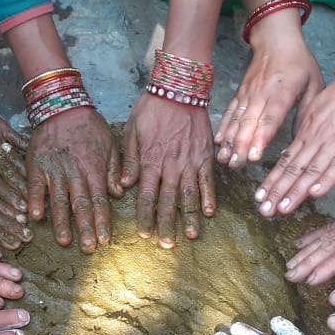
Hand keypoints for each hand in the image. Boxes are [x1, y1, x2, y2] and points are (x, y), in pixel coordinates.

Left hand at [0, 84, 27, 210]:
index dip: (3, 201)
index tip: (15, 213)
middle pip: (5, 177)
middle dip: (18, 196)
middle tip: (29, 211)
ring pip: (14, 161)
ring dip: (25, 179)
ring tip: (36, 194)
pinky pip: (17, 140)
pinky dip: (28, 153)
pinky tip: (36, 164)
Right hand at [26, 107, 121, 252]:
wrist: (62, 105)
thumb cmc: (89, 126)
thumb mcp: (110, 144)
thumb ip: (114, 170)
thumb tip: (118, 194)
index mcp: (94, 169)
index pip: (100, 200)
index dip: (102, 222)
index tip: (104, 240)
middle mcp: (75, 172)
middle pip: (81, 204)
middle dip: (85, 228)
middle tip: (88, 248)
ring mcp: (54, 169)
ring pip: (59, 199)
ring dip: (61, 222)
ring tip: (65, 241)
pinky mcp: (37, 165)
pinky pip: (34, 186)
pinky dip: (35, 201)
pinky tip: (35, 218)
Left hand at [121, 95, 214, 247]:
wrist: (179, 89)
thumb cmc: (152, 109)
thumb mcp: (132, 131)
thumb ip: (130, 160)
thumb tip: (125, 186)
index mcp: (151, 161)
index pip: (146, 195)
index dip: (145, 216)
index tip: (144, 233)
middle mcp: (171, 165)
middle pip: (168, 201)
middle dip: (167, 224)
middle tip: (167, 246)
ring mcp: (190, 162)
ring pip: (189, 195)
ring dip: (189, 217)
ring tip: (190, 236)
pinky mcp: (204, 156)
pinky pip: (208, 180)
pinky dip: (208, 197)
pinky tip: (208, 213)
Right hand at [215, 36, 322, 167]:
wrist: (276, 39)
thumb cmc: (299, 62)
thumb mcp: (314, 83)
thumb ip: (308, 111)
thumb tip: (303, 138)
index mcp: (282, 91)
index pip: (270, 118)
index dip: (261, 137)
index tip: (255, 155)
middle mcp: (261, 93)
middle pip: (249, 123)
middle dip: (241, 146)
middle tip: (236, 165)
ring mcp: (248, 94)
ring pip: (236, 120)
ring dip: (229, 141)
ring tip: (225, 160)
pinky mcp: (240, 94)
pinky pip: (229, 113)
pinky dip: (223, 128)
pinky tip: (218, 143)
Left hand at [255, 80, 334, 216]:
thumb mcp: (317, 108)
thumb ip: (306, 128)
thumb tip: (296, 142)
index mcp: (307, 131)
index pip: (286, 160)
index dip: (273, 180)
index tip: (260, 196)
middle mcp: (317, 140)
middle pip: (294, 170)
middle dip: (277, 192)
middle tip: (264, 211)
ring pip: (312, 171)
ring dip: (296, 191)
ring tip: (281, 209)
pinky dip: (327, 180)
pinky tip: (315, 194)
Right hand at [285, 180, 334, 284]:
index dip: (328, 267)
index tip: (312, 279)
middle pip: (331, 245)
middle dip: (308, 262)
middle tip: (291, 276)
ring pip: (326, 237)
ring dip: (306, 252)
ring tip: (290, 266)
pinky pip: (330, 227)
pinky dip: (313, 236)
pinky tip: (300, 244)